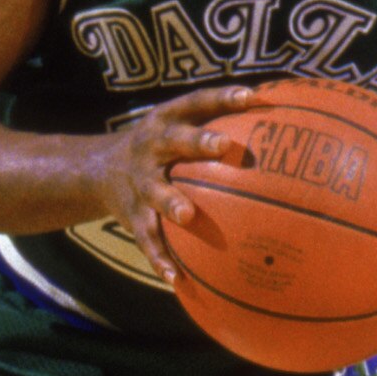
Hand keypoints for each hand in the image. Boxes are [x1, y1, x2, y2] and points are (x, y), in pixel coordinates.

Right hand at [97, 91, 256, 278]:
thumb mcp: (178, 126)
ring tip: (188, 216)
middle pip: (174, 140)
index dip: (221, 97)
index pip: (196, 102)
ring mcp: (140, 182)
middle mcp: (151, 147)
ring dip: (171, 202)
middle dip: (197, 142)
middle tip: (224, 145)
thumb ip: (219, 120)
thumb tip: (278, 110)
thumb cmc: (161, 146)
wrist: (98, 170)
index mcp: (166, 121)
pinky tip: (176, 279)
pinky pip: (147, 238)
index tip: (250, 97)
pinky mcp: (132, 215)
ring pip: (156, 192)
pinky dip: (160, 258)